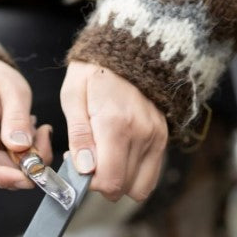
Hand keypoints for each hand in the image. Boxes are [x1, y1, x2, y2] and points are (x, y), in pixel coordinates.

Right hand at [0, 59, 52, 188]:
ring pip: (7, 173)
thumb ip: (17, 119)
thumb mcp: (12, 90)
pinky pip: (8, 167)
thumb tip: (21, 148)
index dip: (2, 178)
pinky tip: (27, 133)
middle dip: (28, 162)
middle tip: (43, 132)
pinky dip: (25, 155)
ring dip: (29, 157)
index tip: (30, 173)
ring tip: (33, 125)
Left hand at [60, 61, 167, 201]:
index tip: (79, 166)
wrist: (129, 48)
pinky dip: (133, 173)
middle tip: (89, 162)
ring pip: (140, 187)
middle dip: (103, 183)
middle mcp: (142, 135)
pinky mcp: (163, 138)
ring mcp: (156, 137)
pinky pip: (151, 174)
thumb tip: (84, 169)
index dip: (89, 184)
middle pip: (124, 188)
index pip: (109, 180)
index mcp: (116, 124)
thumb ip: (78, 135)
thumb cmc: (94, 71)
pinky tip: (118, 154)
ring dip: (120, 181)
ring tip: (105, 159)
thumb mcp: (73, 96)